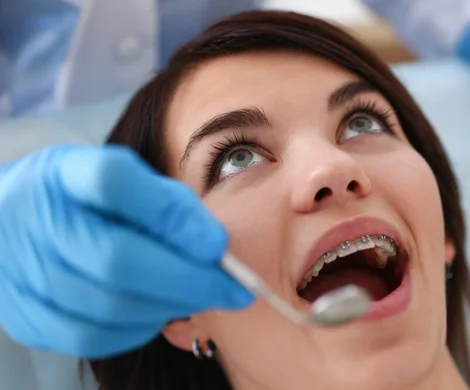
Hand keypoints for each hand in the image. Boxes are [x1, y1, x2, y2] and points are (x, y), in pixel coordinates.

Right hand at [0, 146, 252, 357]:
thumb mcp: (131, 184)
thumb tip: (216, 248)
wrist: (19, 227)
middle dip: (190, 281)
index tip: (218, 244)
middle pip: (118, 259)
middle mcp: (38, 219)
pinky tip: (162, 310)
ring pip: (112, 305)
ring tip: (200, 297)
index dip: (171, 214)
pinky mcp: (27, 315)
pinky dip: (141, 328)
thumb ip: (172, 206)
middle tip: (234, 290)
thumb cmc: (93, 203)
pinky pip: (95, 336)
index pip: (112, 180)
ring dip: (171, 306)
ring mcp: (24, 271)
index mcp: (67, 173)